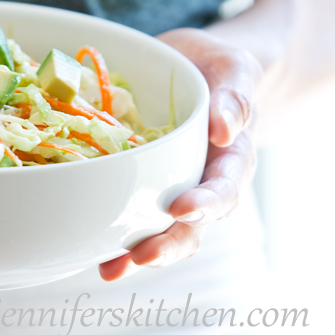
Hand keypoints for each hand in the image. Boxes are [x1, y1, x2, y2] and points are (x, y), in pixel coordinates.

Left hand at [99, 28, 261, 280]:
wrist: (194, 66)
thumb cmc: (216, 66)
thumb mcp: (235, 67)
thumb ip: (236, 95)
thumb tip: (225, 129)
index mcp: (232, 157)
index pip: (224, 186)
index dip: (205, 202)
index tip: (179, 208)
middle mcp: (205, 181)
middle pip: (195, 224)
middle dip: (169, 243)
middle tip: (142, 254)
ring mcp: (176, 187)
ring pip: (166, 232)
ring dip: (143, 253)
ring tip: (114, 268)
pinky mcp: (146, 184)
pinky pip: (137, 214)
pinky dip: (119, 237)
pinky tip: (98, 254)